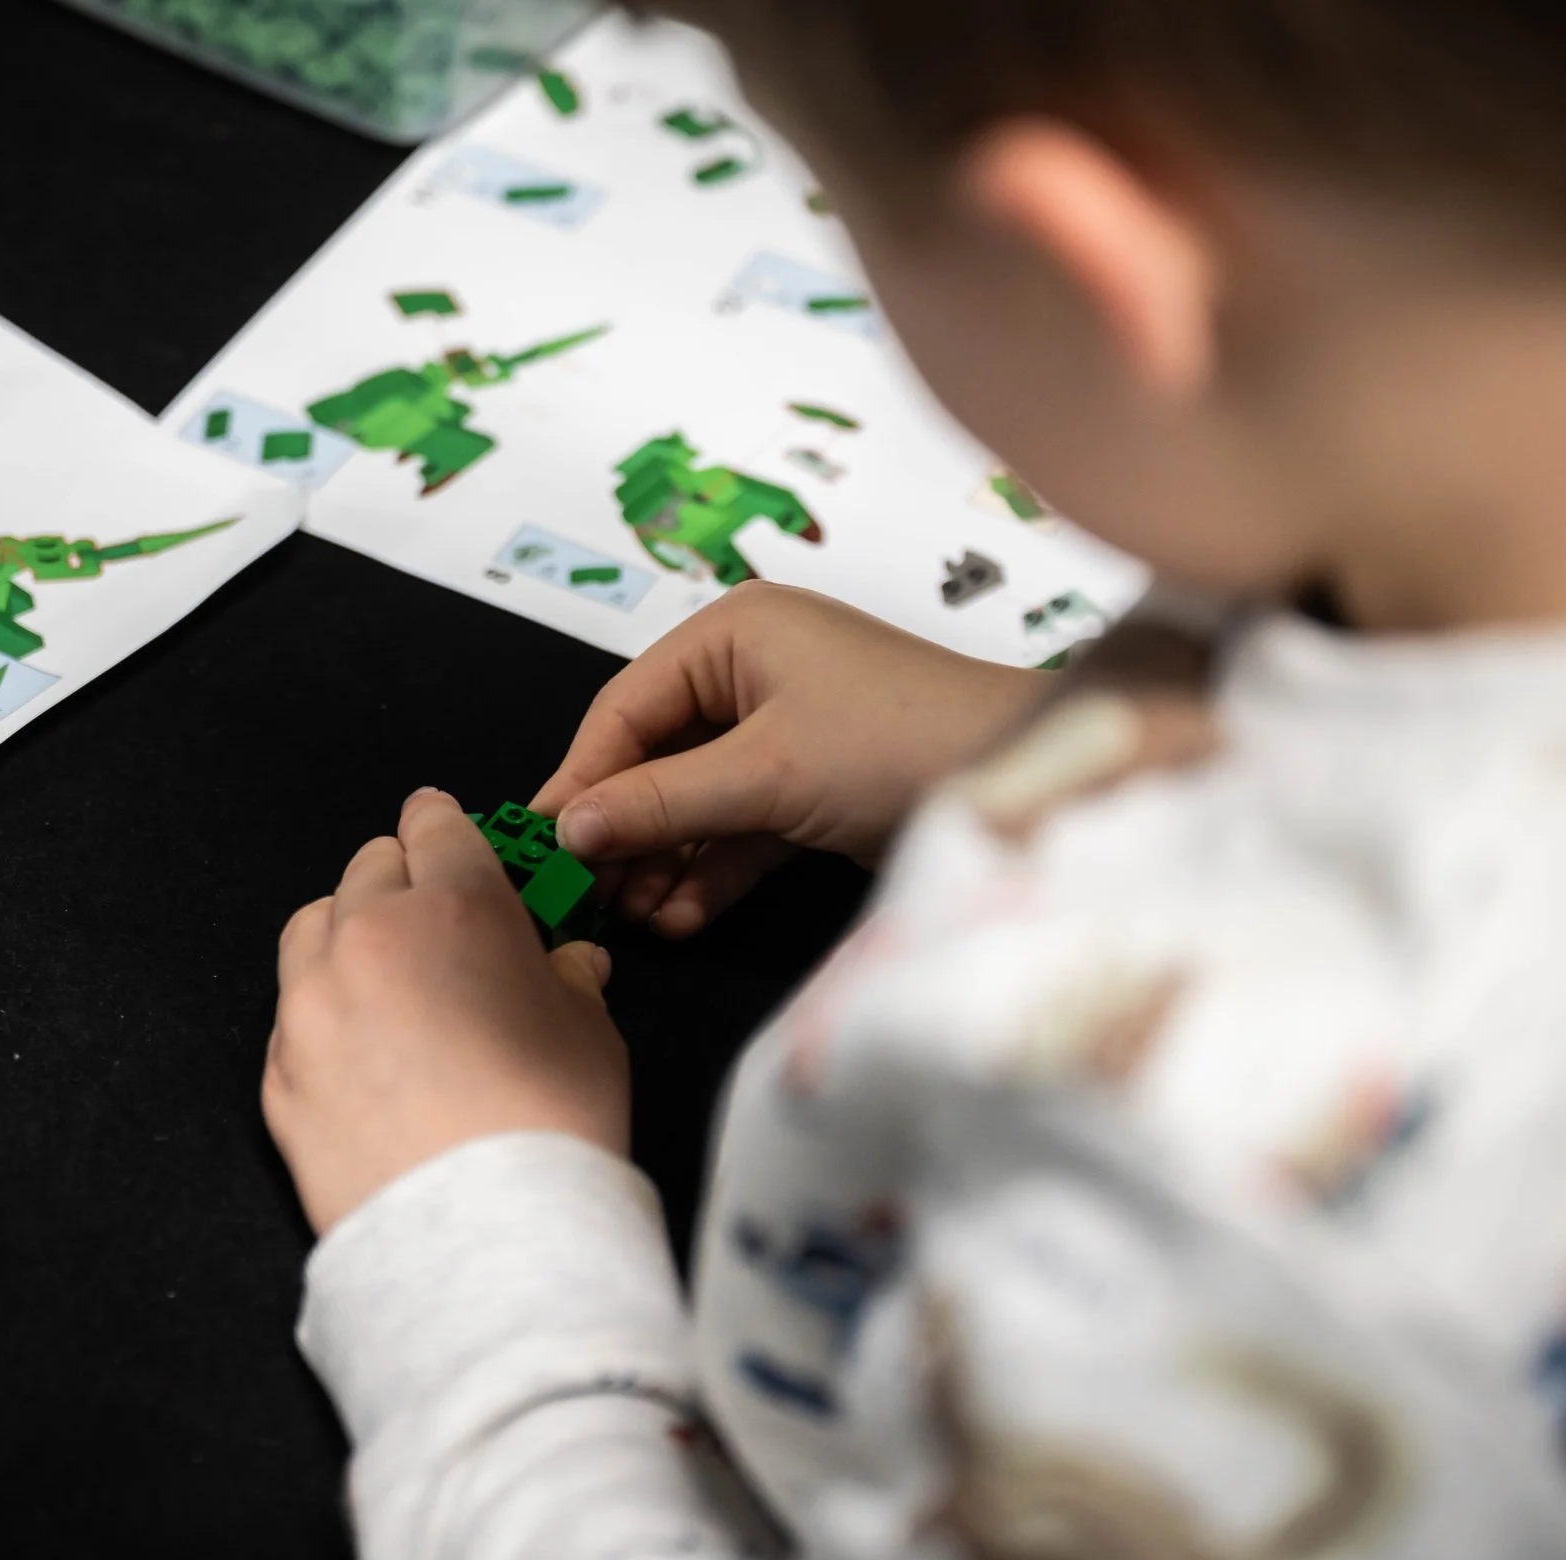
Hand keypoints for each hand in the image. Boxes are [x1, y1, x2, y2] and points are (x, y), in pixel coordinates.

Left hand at [266, 789, 629, 1234]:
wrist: (482, 1232)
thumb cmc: (550, 1122)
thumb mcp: (590, 1032)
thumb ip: (569, 981)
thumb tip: (568, 966)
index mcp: (454, 904)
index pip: (437, 826)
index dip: (445, 826)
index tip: (447, 833)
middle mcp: (369, 936)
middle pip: (368, 868)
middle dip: (401, 880)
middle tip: (434, 921)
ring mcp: (309, 1004)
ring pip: (312, 927)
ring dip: (345, 933)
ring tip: (383, 975)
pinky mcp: (277, 1072)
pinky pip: (291, 1014)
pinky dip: (322, 1015)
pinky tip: (359, 1056)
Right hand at [531, 582, 1045, 937]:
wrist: (1025, 781)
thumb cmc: (898, 744)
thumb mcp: (764, 775)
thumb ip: (660, 803)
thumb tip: (567, 829)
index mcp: (735, 634)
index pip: (628, 708)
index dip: (581, 777)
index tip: (541, 841)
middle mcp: (753, 671)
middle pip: (656, 756)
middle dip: (623, 829)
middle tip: (582, 894)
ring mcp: (785, 730)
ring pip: (696, 798)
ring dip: (663, 859)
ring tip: (630, 920)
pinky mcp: (815, 784)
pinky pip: (740, 826)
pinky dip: (711, 869)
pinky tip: (679, 916)